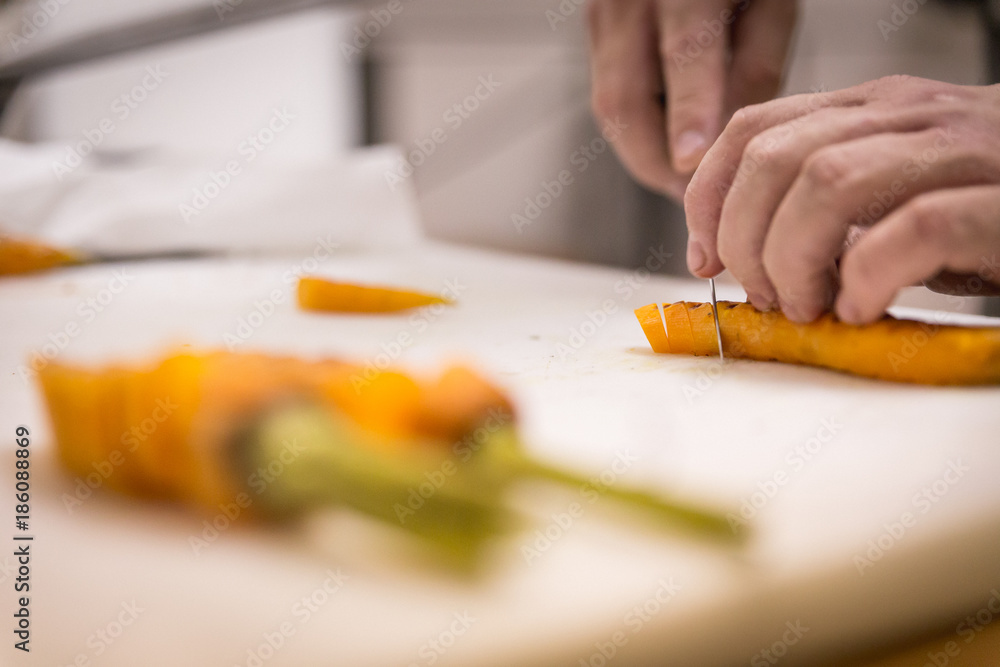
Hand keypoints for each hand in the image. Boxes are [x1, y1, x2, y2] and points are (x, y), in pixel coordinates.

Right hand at [587, 0, 797, 198]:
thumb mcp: (772, 7)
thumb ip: (755, 71)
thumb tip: (728, 146)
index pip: (685, 53)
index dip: (688, 111)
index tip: (692, 162)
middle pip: (625, 98)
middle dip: (656, 161)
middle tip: (693, 201)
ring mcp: (603, 15)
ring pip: (610, 108)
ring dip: (645, 155)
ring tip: (684, 184)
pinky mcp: (595, 32)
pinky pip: (609, 97)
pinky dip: (638, 132)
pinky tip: (668, 149)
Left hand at [685, 75, 999, 323]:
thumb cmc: (987, 210)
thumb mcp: (892, 192)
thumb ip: (825, 205)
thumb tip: (745, 258)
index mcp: (873, 109)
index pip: (753, 129)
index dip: (708, 197)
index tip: (705, 259)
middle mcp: (911, 116)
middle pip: (776, 159)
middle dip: (745, 239)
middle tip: (767, 296)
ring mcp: (962, 152)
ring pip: (827, 183)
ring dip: (795, 258)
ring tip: (810, 306)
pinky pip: (914, 227)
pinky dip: (869, 276)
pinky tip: (865, 307)